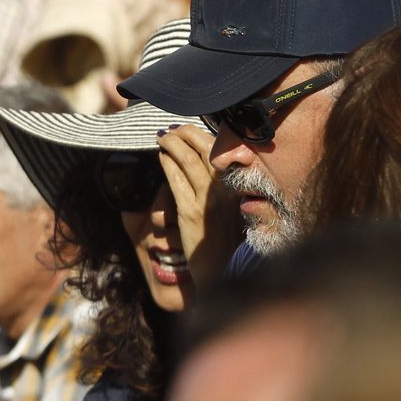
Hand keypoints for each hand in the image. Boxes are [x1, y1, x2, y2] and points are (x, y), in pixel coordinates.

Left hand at [156, 124, 238, 290]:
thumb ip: (224, 188)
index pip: (224, 152)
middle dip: (186, 134)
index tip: (188, 128)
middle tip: (171, 129)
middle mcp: (227, 192)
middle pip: (206, 151)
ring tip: (162, 137)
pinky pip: (177, 182)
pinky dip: (168, 164)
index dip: (204, 136)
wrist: (222, 271)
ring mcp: (209, 202)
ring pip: (189, 162)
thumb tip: (211, 164)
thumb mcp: (232, 210)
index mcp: (240, 188)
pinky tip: (161, 156)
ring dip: (173, 145)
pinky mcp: (192, 214)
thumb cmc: (225, 241)